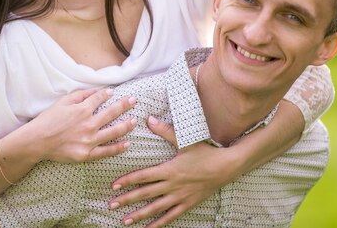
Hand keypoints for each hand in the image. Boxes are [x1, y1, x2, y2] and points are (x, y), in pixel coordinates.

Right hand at [23, 88, 136, 162]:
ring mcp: (89, 140)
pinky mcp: (86, 154)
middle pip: (112, 112)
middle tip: (134, 100)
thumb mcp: (62, 102)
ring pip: (113, 132)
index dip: (107, 94)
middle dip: (125, 105)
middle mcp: (89, 124)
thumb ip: (81, 95)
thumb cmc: (48, 119)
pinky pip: (106, 151)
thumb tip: (97, 91)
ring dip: (126, 125)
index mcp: (82, 109)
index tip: (113, 92)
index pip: (100, 99)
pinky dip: (118, 148)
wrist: (37, 141)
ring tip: (134, 121)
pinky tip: (127, 143)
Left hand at [108, 116, 234, 226]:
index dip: (128, 180)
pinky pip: (171, 216)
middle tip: (111, 204)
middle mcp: (172, 185)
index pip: (143, 176)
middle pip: (145, 194)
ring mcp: (179, 196)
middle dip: (127, 199)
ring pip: (156, 208)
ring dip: (139, 214)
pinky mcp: (187, 204)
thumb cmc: (205, 152)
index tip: (114, 186)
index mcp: (169, 169)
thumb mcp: (185, 140)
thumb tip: (149, 119)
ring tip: (125, 221)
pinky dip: (159, 223)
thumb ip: (165, 130)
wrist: (226, 167)